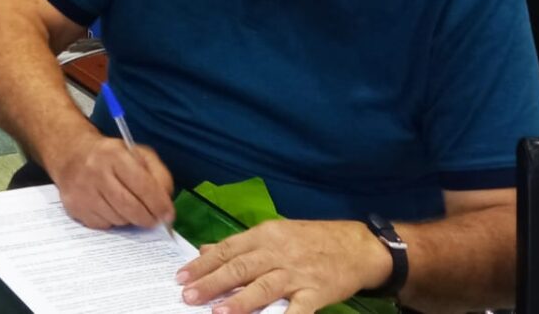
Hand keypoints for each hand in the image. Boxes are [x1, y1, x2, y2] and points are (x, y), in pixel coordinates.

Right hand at [47, 132, 174, 228]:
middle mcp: (96, 172)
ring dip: (130, 219)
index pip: (143, 185)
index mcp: (114, 155)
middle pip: (131, 208)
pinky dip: (113, 221)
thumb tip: (166, 207)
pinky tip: (110, 207)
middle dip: (148, 218)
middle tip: (155, 220)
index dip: (159, 204)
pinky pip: (104, 225)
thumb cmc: (112, 157)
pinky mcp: (75, 208)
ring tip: (128, 206)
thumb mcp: (138, 154)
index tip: (168, 215)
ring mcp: (83, 191)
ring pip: (118, 219)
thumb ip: (159, 175)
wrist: (71, 155)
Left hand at [178, 218, 391, 312]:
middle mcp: (278, 252)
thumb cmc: (311, 240)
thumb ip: (241, 244)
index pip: (227, 250)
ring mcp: (297, 273)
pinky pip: (298, 309)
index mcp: (265, 235)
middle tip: (188, 296)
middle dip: (211, 283)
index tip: (181, 276)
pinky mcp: (317, 292)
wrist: (357, 246)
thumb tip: (206, 250)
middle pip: (239, 267)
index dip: (202, 264)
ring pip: (263, 286)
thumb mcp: (274, 233)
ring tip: (216, 312)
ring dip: (239, 300)